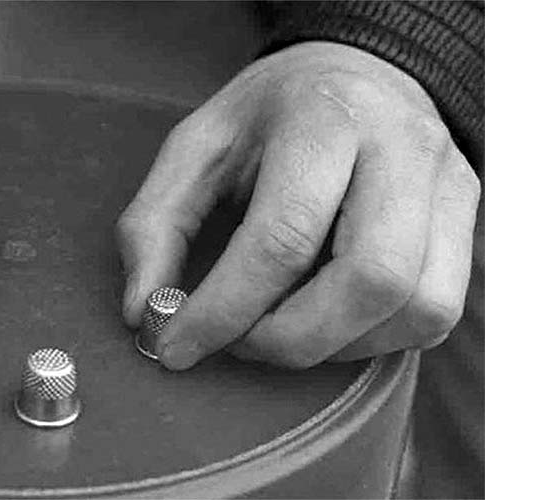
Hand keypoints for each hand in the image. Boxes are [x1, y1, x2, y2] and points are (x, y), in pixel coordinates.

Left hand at [117, 42, 479, 369]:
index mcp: (323, 120)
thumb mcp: (194, 149)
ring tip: (278, 332)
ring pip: (418, 306)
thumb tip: (144, 311)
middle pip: (370, 279)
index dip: (224, 308)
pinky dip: (375, 340)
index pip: (283, 235)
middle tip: (237, 344)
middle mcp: (401, 148)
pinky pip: (437, 315)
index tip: (176, 344)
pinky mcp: (466, 221)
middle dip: (290, 338)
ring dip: (336, 345)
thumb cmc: (268, 119)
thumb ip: (155, 225)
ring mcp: (446, 186)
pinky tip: (325, 321)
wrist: (350, 76)